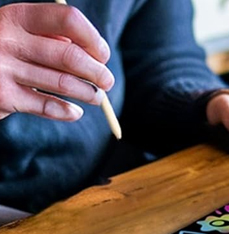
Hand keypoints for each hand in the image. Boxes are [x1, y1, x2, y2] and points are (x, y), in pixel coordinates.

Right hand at [0, 3, 113, 120]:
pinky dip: (68, 112)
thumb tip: (95, 54)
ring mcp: (3, 69)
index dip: (93, 39)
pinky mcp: (2, 97)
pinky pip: (48, 107)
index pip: (68, 20)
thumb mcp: (18, 32)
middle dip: (98, 72)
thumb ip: (50, 37)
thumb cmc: (1, 50)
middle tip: (107, 81)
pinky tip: (75, 112)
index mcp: (16, 16)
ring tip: (96, 97)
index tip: (102, 54)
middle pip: (71, 57)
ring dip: (89, 93)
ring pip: (64, 84)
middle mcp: (7, 39)